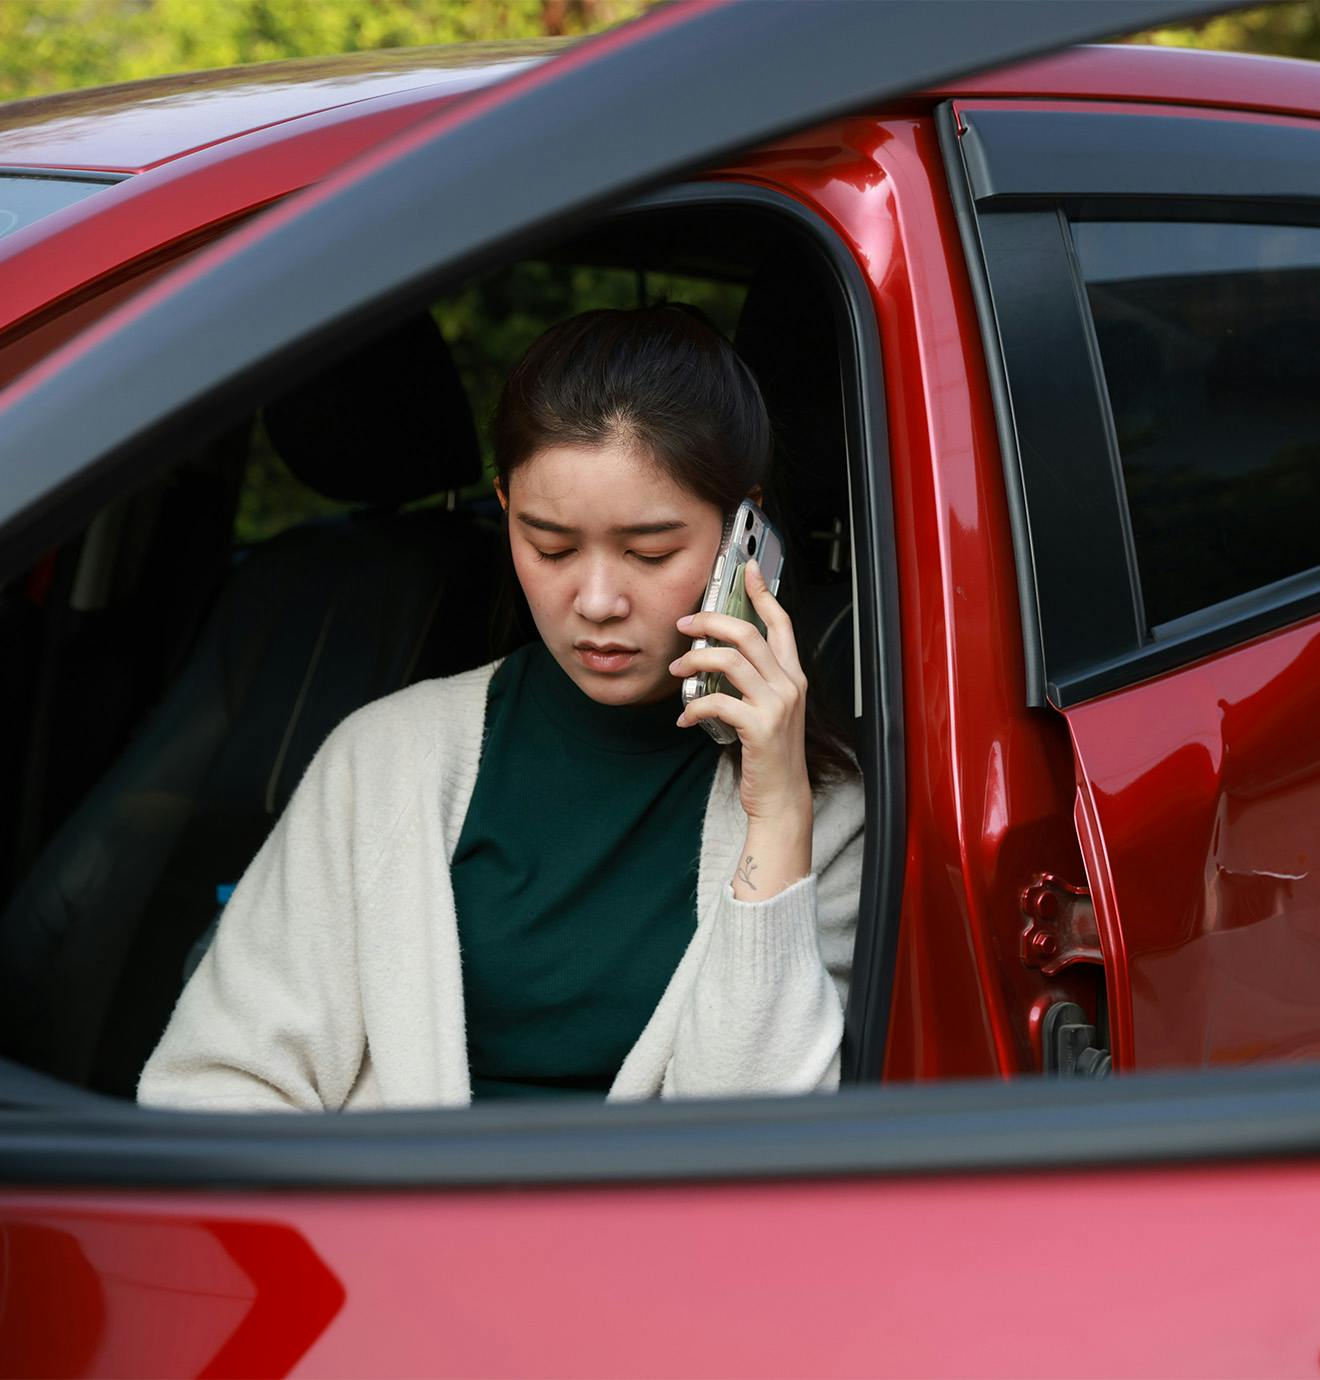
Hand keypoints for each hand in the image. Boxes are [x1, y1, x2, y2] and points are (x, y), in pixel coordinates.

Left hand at [669, 558, 811, 826]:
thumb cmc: (769, 755)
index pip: (781, 623)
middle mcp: (789, 685)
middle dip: (710, 623)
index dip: (763, 594)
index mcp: (792, 676)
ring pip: (730, 661)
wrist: (782, 798)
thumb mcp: (768, 710)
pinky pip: (717, 702)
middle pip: (747, 633)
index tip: (747, 570)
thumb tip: (715, 658)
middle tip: (684, 625)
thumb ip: (752, 682)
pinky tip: (684, 718)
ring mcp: (777, 705)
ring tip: (676, 671)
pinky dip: (694, 707)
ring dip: (695, 662)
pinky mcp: (759, 727)